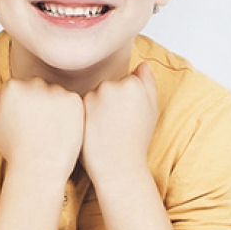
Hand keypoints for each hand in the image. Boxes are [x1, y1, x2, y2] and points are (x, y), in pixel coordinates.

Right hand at [0, 78, 84, 180]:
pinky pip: (70, 102)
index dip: (20, 107)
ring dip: (53, 107)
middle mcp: (34, 84)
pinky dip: (68, 113)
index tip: (23, 124)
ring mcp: (56, 91)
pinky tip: (61, 129)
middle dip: (37, 104)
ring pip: (54, 94)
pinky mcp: (73, 101)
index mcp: (12, 87)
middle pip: (36, 88)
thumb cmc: (14, 150)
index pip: (17, 89)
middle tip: (37, 128)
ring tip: (49, 131)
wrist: (39, 167)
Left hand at [80, 62, 158, 184]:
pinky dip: (85, 115)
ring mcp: (93, 94)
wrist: (118, 165)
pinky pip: (81, 105)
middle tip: (117, 126)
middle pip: (109, 87)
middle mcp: (112, 84)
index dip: (128, 101)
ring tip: (105, 130)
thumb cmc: (136, 141)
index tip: (129, 117)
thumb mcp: (151, 111)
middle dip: (111, 102)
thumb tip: (142, 64)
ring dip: (97, 108)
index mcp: (133, 83)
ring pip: (94, 96)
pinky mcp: (78, 106)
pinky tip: (93, 131)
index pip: (127, 82)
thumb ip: (147, 84)